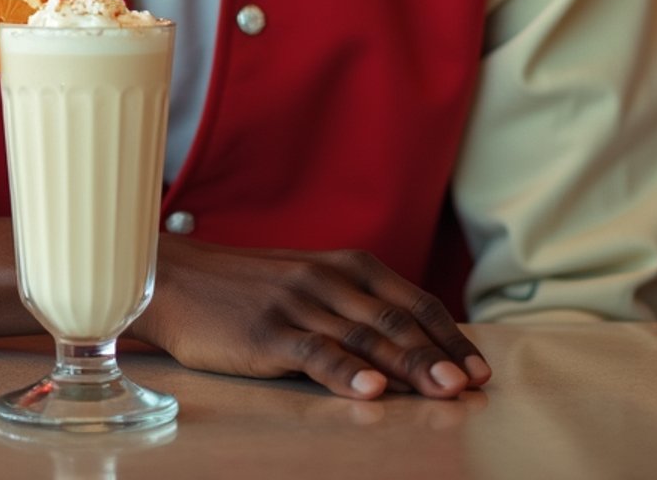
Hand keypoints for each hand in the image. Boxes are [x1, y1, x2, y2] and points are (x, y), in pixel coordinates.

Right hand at [134, 236, 491, 398]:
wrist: (176, 279)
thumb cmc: (245, 288)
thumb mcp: (306, 283)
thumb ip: (352, 304)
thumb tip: (408, 342)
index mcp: (343, 265)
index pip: (410, 300)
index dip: (448, 334)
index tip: (479, 366)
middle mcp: (326, 279)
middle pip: (395, 321)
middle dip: (439, 355)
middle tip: (474, 386)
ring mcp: (297, 305)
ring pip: (365, 337)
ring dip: (409, 365)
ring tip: (444, 390)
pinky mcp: (266, 333)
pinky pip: (314, 351)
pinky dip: (346, 372)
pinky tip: (371, 389)